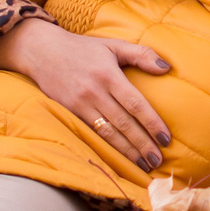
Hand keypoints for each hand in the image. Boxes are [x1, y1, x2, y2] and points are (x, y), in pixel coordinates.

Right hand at [0, 17, 174, 171]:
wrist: (42, 51)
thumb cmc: (84, 49)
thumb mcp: (114, 45)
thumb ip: (142, 55)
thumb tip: (167, 68)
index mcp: (109, 75)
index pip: (135, 104)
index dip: (152, 123)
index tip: (166, 139)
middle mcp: (94, 92)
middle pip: (123, 123)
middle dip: (142, 144)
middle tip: (158, 160)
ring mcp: (80, 105)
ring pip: (107, 133)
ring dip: (126, 151)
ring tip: (143, 165)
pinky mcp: (68, 112)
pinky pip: (91, 133)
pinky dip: (107, 147)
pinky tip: (119, 158)